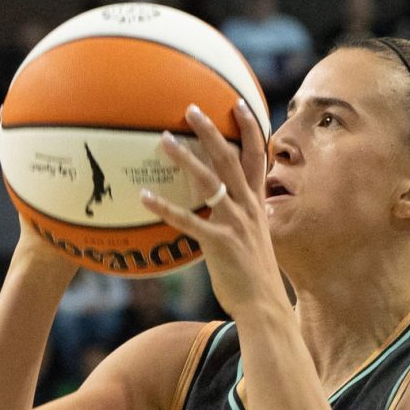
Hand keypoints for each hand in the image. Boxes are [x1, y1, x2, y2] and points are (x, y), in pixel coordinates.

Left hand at [138, 101, 288, 317]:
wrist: (264, 307)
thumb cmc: (255, 276)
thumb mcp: (256, 239)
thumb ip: (243, 219)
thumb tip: (227, 208)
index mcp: (258, 204)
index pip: (257, 157)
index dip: (250, 128)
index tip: (238, 103)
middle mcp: (248, 208)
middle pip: (230, 159)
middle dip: (212, 131)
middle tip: (191, 109)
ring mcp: (234, 224)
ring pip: (208, 182)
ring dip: (185, 158)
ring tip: (163, 140)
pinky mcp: (218, 243)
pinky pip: (187, 221)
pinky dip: (164, 207)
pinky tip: (145, 196)